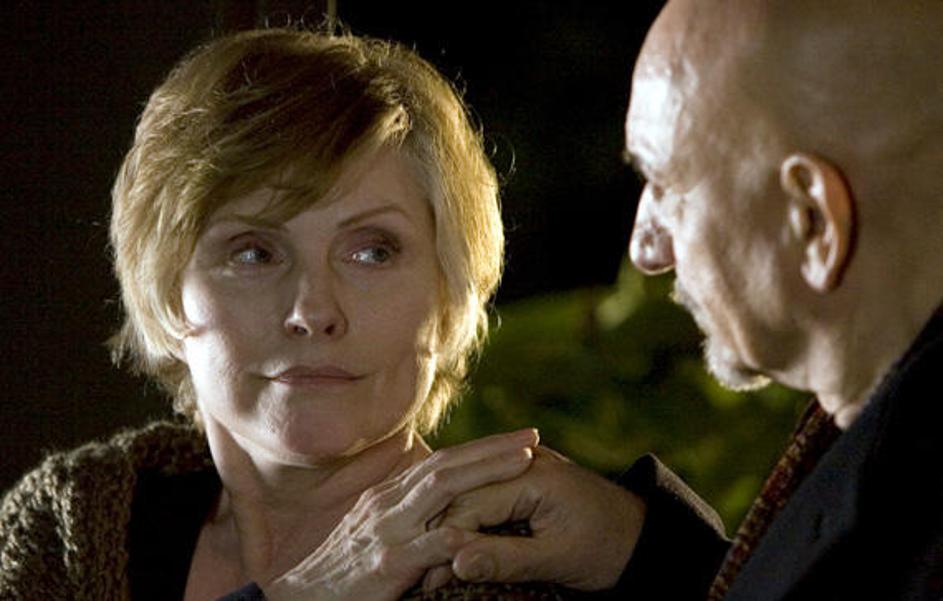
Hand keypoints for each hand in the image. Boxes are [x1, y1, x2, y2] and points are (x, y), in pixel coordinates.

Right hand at [261, 429, 538, 600]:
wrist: (300, 599)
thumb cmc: (344, 572)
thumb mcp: (375, 534)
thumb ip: (406, 516)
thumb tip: (441, 504)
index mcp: (390, 496)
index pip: (442, 462)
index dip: (480, 449)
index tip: (516, 440)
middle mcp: (389, 504)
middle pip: (448, 465)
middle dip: (493, 449)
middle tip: (533, 435)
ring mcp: (388, 531)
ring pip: (443, 491)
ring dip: (487, 472)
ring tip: (525, 462)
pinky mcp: (386, 564)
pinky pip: (426, 545)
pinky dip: (455, 534)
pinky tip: (484, 526)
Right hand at [430, 446, 646, 590]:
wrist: (640, 536)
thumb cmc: (605, 548)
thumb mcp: (557, 559)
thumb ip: (507, 559)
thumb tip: (456, 561)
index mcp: (534, 474)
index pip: (470, 503)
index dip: (446, 541)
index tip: (430, 575)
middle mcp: (525, 462)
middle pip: (463, 494)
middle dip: (443, 533)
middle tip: (423, 573)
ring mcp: (524, 468)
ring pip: (468, 494)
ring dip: (450, 526)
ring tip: (433, 564)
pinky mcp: (523, 481)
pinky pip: (482, 497)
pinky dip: (467, 521)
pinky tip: (454, 546)